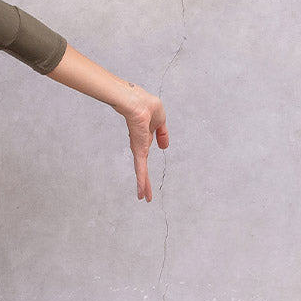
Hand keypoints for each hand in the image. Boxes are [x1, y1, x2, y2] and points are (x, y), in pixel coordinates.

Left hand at [123, 87, 169, 201]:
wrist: (137, 102)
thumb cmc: (146, 105)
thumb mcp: (161, 119)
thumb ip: (162, 133)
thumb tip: (164, 147)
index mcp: (144, 138)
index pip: (145, 153)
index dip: (146, 159)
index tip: (145, 172)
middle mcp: (139, 146)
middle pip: (142, 168)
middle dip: (144, 182)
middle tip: (144, 196)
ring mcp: (138, 150)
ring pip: (141, 172)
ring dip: (144, 185)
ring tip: (144, 198)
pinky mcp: (138, 151)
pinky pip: (141, 169)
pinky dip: (141, 181)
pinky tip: (141, 192)